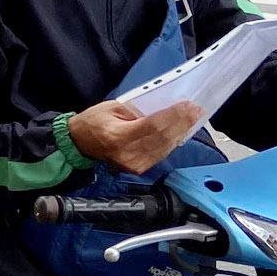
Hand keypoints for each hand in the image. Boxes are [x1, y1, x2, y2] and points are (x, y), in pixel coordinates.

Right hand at [68, 99, 204, 173]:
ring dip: (181, 132)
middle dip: (182, 123)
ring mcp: (134, 165)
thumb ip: (138, 109)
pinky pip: (160, 154)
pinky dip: (172, 142)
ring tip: (193, 119)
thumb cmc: (93, 122)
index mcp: (118, 137)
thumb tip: (163, 108)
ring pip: (165, 148)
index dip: (173, 116)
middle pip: (162, 138)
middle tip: (196, 110)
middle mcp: (128, 155)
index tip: (189, 106)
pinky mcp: (138, 169)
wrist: (79, 144)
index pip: (153, 126)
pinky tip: (181, 132)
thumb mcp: (112, 107)